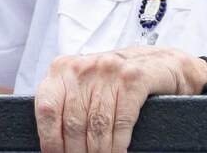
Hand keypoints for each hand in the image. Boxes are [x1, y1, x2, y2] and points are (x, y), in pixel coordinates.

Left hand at [34, 46, 206, 152]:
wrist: (159, 62)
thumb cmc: (113, 80)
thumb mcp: (84, 85)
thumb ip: (67, 104)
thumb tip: (53, 142)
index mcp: (62, 69)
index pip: (47, 108)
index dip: (50, 138)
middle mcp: (82, 67)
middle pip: (73, 122)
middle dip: (77, 151)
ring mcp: (108, 71)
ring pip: (97, 126)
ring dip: (98, 152)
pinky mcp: (133, 80)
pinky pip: (121, 122)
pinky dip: (118, 145)